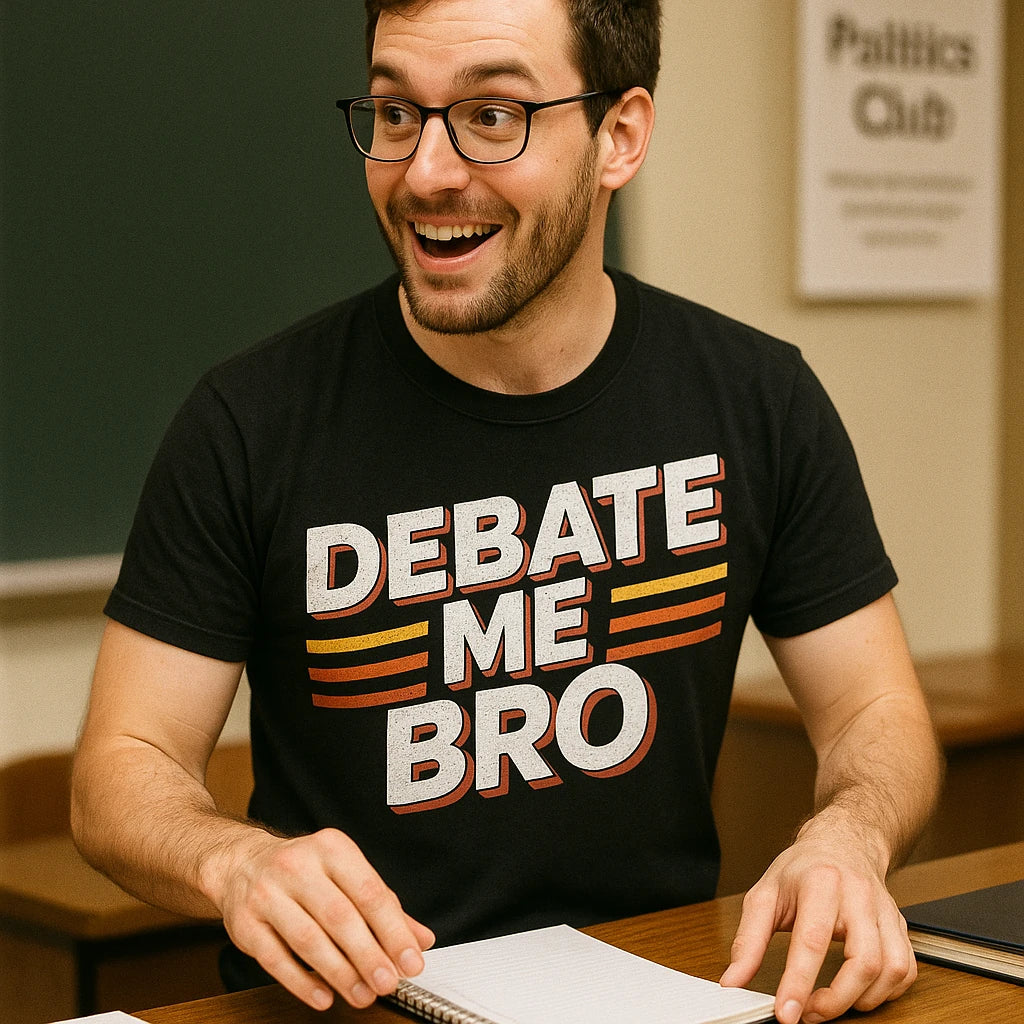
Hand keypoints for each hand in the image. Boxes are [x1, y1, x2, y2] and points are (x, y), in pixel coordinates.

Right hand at [209, 827, 434, 1009]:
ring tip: (362, 994)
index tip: (411, 960)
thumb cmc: (304, 870)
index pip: (369, 891)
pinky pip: (275, 959)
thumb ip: (384, 906)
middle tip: (388, 982)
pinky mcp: (244, 924)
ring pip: (308, 940)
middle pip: (340, 917)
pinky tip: (324, 996)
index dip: (393, 930)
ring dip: (340, 973)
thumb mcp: (346, 874)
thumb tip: (421, 939)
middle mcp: (298, 866)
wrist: (242, 863)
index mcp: (331, 848)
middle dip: (368, 955)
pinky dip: (302, 982)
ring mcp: (267, 894)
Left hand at [719, 821, 915, 1022]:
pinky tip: (860, 992)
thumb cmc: (802, 869)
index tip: (786, 1013)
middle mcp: (858, 896)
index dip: (799, 982)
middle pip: (863, 961)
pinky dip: (886, 992)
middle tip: (808, 1014)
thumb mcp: (765, 894)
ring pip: (891, 969)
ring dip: (862, 999)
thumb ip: (748, 940)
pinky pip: (905, 970)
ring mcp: (884, 911)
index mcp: (820, 883)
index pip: (812, 939)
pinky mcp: (899, 926)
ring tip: (831, 1004)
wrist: (841, 844)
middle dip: (836, 1000)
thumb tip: (733, 980)